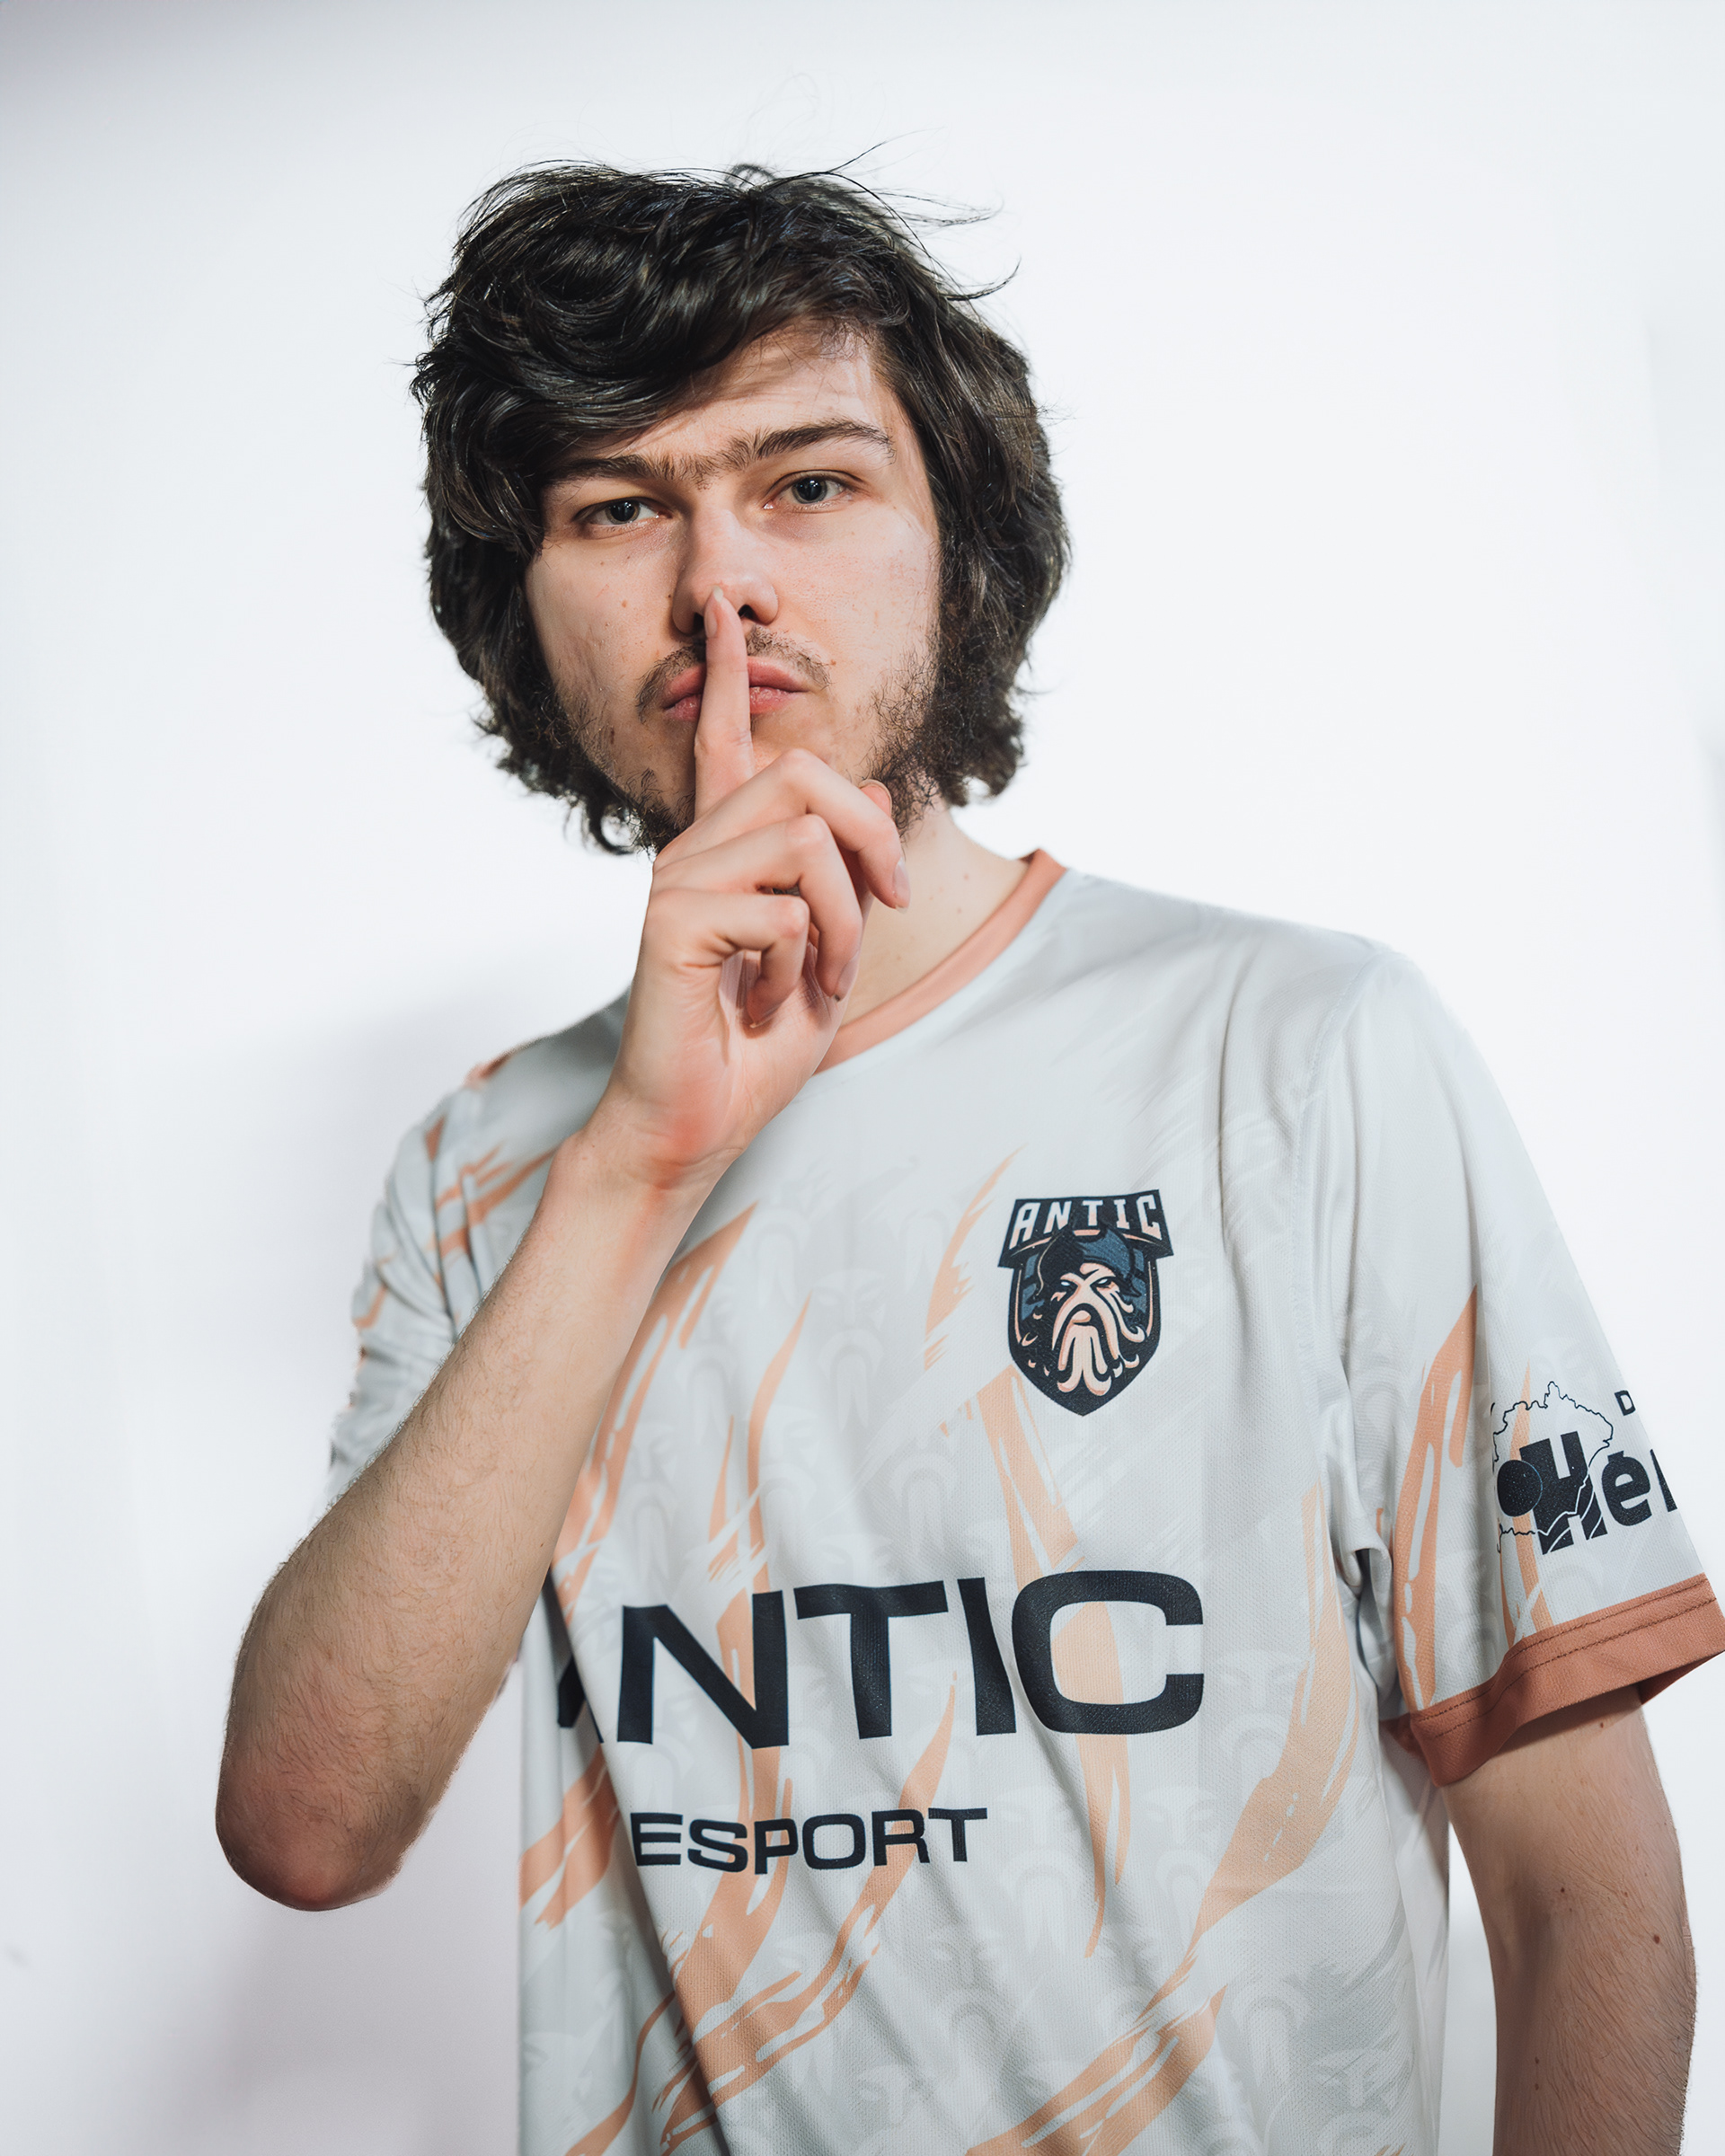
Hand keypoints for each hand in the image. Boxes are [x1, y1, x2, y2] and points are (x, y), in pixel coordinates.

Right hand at [589, 588, 907, 1195]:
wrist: (692, 1128)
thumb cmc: (748, 1052)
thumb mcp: (823, 957)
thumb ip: (843, 883)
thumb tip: (875, 794)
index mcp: (723, 854)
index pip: (722, 745)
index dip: (728, 675)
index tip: (723, 610)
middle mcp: (691, 852)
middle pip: (803, 775)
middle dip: (872, 836)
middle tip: (888, 906)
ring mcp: (676, 882)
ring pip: (804, 841)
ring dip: (843, 922)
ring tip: (822, 981)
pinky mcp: (671, 923)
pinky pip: (782, 909)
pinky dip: (804, 964)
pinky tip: (766, 1005)